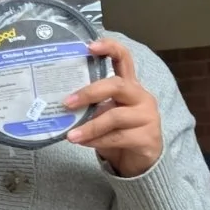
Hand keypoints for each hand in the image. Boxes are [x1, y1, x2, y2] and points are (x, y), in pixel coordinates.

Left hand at [63, 38, 162, 177]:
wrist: (141, 163)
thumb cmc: (120, 135)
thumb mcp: (105, 116)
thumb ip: (92, 107)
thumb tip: (61, 104)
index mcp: (130, 86)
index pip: (124, 59)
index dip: (109, 48)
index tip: (89, 46)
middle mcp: (141, 97)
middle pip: (117, 85)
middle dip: (89, 93)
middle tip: (67, 102)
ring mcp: (147, 117)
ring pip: (115, 116)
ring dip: (89, 126)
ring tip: (71, 136)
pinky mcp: (147, 137)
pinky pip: (117, 137)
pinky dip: (97, 140)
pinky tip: (84, 143)